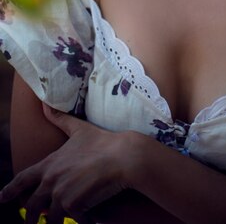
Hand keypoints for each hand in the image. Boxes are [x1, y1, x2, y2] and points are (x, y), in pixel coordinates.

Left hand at [0, 104, 140, 223]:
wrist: (122, 156)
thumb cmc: (102, 141)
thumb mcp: (79, 129)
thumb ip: (60, 119)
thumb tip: (45, 104)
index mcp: (49, 163)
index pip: (23, 179)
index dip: (10, 189)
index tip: (2, 197)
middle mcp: (51, 180)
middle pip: (32, 205)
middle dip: (30, 216)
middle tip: (30, 221)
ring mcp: (60, 194)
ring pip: (50, 217)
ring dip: (53, 221)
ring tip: (56, 222)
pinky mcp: (73, 206)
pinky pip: (72, 220)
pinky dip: (79, 221)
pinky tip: (85, 221)